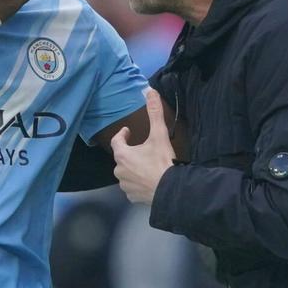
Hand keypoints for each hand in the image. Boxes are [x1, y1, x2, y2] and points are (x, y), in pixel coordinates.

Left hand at [112, 89, 175, 203]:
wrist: (170, 190)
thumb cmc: (162, 161)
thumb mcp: (159, 135)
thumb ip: (154, 113)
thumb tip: (150, 90)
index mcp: (122, 155)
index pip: (116, 141)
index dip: (122, 135)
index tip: (128, 131)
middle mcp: (119, 171)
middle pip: (121, 158)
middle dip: (129, 153)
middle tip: (142, 150)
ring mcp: (125, 186)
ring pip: (126, 174)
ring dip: (133, 169)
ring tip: (146, 166)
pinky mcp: (132, 197)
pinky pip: (132, 187)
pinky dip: (138, 183)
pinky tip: (148, 181)